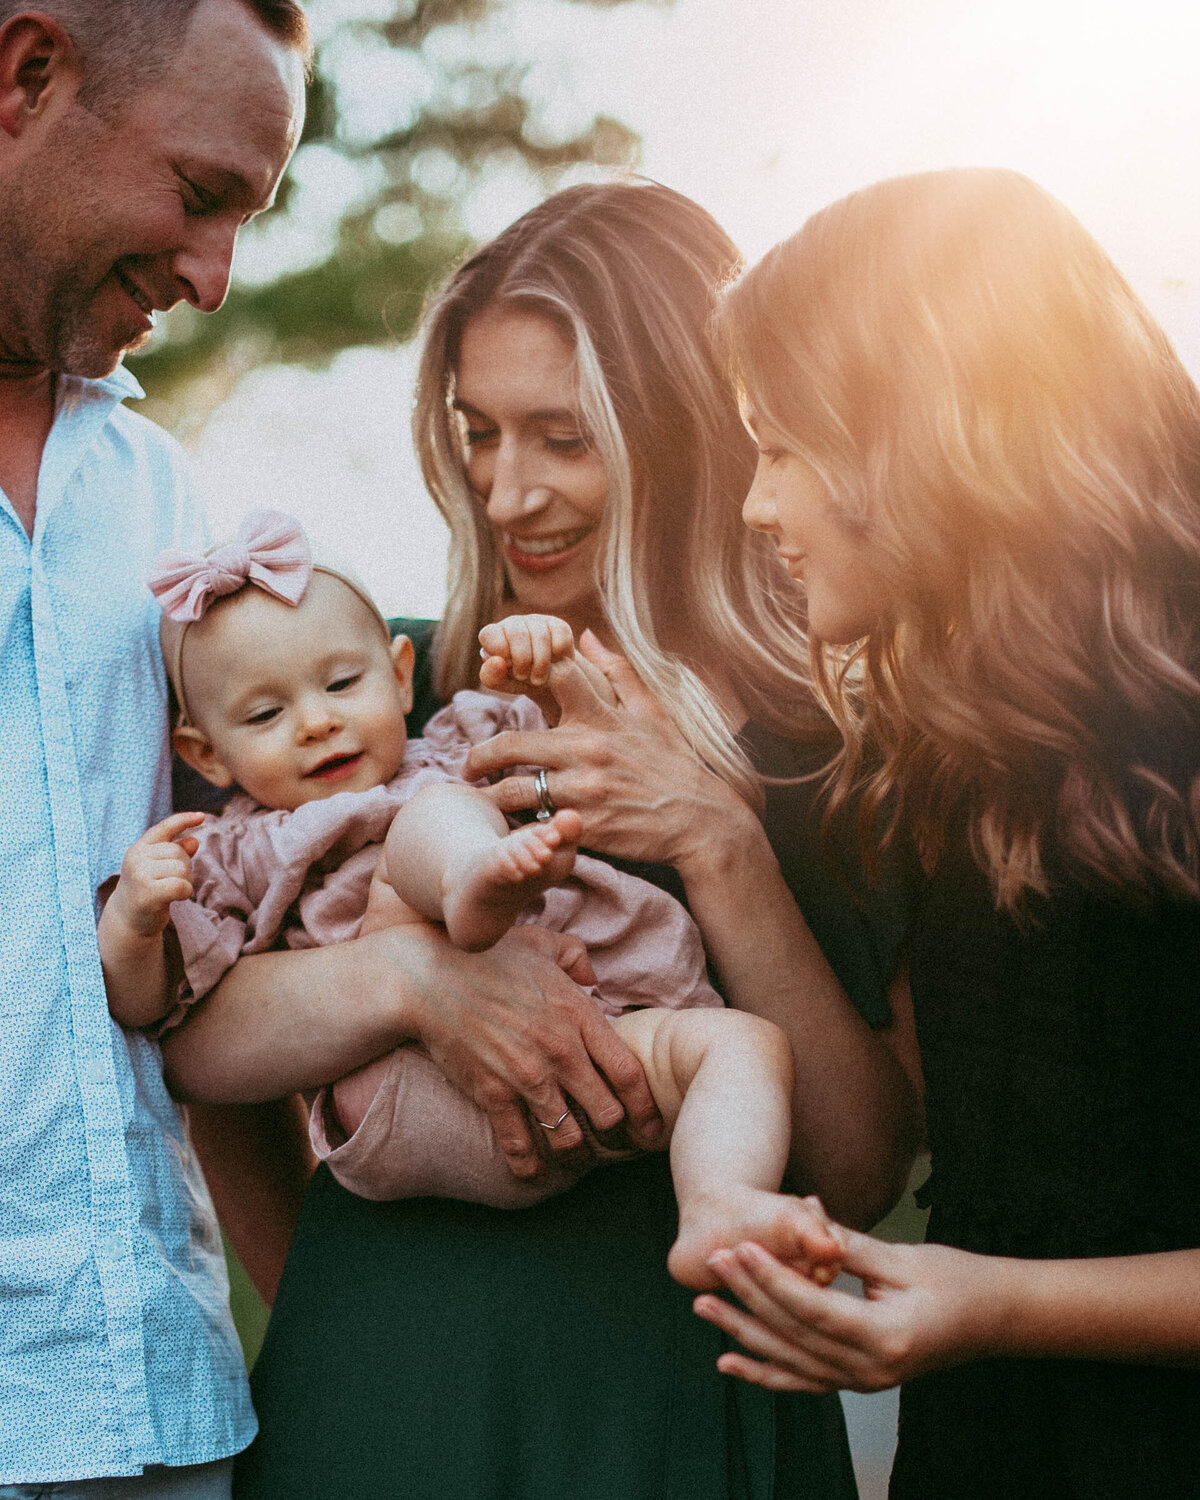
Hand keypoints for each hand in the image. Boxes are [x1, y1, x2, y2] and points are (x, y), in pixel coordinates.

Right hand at [106, 812, 205, 938]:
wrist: (128, 920)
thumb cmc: (147, 890)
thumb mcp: (159, 868)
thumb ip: (176, 853)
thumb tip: (194, 840)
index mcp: (139, 848)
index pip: (164, 828)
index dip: (183, 820)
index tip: (202, 816)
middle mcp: (136, 858)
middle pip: (178, 852)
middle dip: (184, 867)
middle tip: (171, 882)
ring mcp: (139, 875)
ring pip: (181, 868)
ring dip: (185, 881)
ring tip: (171, 890)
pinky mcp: (147, 894)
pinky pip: (181, 885)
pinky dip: (185, 892)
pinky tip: (175, 898)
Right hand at [404, 922, 664, 1176]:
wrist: (428, 975)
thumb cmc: (488, 956)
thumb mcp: (543, 944)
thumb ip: (577, 958)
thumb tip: (594, 977)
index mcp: (580, 1014)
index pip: (630, 1073)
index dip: (646, 1109)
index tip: (650, 1127)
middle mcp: (560, 1050)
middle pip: (607, 1115)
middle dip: (616, 1138)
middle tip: (616, 1148)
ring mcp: (526, 1075)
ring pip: (568, 1139)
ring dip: (576, 1156)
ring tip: (577, 1158)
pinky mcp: (492, 1093)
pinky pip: (520, 1146)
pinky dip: (529, 1167)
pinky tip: (534, 1172)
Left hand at [465, 630, 753, 868]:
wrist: (700, 821)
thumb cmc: (674, 763)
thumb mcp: (652, 711)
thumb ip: (616, 671)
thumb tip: (584, 635)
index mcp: (601, 715)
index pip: (545, 679)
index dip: (511, 673)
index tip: (491, 688)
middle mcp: (588, 748)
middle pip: (510, 744)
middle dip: (480, 756)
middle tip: (470, 766)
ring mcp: (585, 789)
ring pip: (514, 789)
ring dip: (492, 794)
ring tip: (485, 797)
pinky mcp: (585, 825)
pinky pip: (535, 824)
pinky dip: (519, 824)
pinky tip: (513, 824)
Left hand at [479, 613, 574, 687]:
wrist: (550, 680)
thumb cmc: (520, 679)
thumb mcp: (504, 684)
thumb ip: (492, 677)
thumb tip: (496, 662)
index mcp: (494, 634)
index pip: (489, 634)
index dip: (500, 653)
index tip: (508, 668)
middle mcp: (513, 623)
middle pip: (517, 634)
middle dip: (523, 661)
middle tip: (526, 678)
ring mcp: (536, 621)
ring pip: (540, 635)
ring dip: (541, 663)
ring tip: (539, 679)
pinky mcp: (557, 625)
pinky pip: (560, 635)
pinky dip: (559, 654)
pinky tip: (555, 662)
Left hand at [693, 1230, 1006, 1393]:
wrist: (995, 1320)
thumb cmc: (958, 1280)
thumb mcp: (904, 1258)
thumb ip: (849, 1246)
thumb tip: (803, 1223)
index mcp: (886, 1337)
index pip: (813, 1307)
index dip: (773, 1276)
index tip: (740, 1247)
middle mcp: (872, 1371)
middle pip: (795, 1334)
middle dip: (749, 1297)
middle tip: (712, 1263)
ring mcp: (865, 1383)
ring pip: (791, 1361)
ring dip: (744, 1333)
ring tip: (704, 1305)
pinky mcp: (859, 1381)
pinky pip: (803, 1380)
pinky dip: (765, 1372)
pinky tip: (729, 1360)